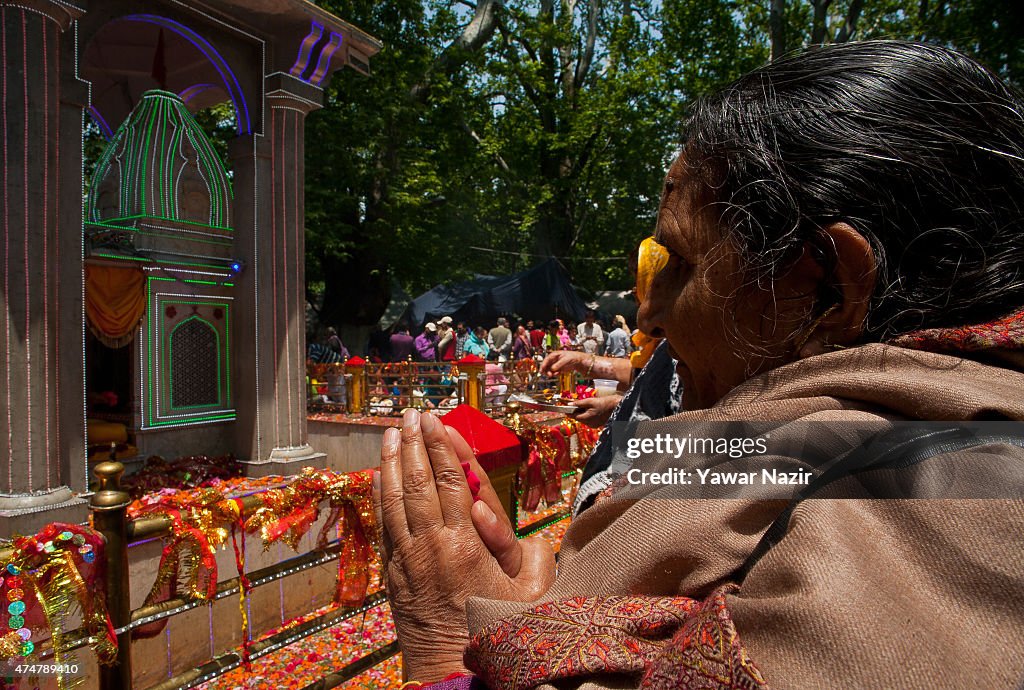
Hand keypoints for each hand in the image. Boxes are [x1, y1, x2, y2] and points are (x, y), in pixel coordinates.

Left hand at [374, 410, 554, 681]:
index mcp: (466, 544)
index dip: (443, 447)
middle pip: (420, 481)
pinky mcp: (394, 573)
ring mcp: (408, 558)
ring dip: (393, 462)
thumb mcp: (529, 598)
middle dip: (416, 443)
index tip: (436, 420)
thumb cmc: (494, 634)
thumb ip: (536, 558)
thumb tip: (530, 530)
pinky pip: (385, 524)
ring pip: (395, 499)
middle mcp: (432, 545)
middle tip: (412, 414)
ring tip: (392, 433)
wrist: (451, 672)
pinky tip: (380, 476)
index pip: (452, 482)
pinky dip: (381, 496)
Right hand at [539, 350, 586, 375]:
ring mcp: (556, 364)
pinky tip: (558, 373)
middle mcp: (553, 360)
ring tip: (555, 374)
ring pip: (549, 370)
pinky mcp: (558, 369)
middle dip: (546, 370)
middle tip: (549, 375)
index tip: (541, 370)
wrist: (579, 361)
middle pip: (546, 365)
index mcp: (554, 355)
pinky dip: (555, 374)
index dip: (543, 365)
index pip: (546, 360)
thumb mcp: (565, 360)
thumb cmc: (572, 357)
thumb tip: (552, 369)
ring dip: (550, 373)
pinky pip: (554, 372)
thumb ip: (558, 364)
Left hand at [571, 394, 620, 426]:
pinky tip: (591, 409)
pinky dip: (588, 415)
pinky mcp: (597, 424)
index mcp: (587, 418)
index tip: (565, 407)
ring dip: (582, 413)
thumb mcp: (590, 401)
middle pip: (579, 418)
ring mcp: (594, 425)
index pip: (574, 416)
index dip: (569, 412)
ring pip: (584, 419)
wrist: (618, 406)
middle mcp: (590, 424)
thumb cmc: (605, 403)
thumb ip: (579, 403)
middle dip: (577, 411)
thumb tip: (569, 404)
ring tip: (586, 405)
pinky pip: (589, 420)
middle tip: (577, 404)